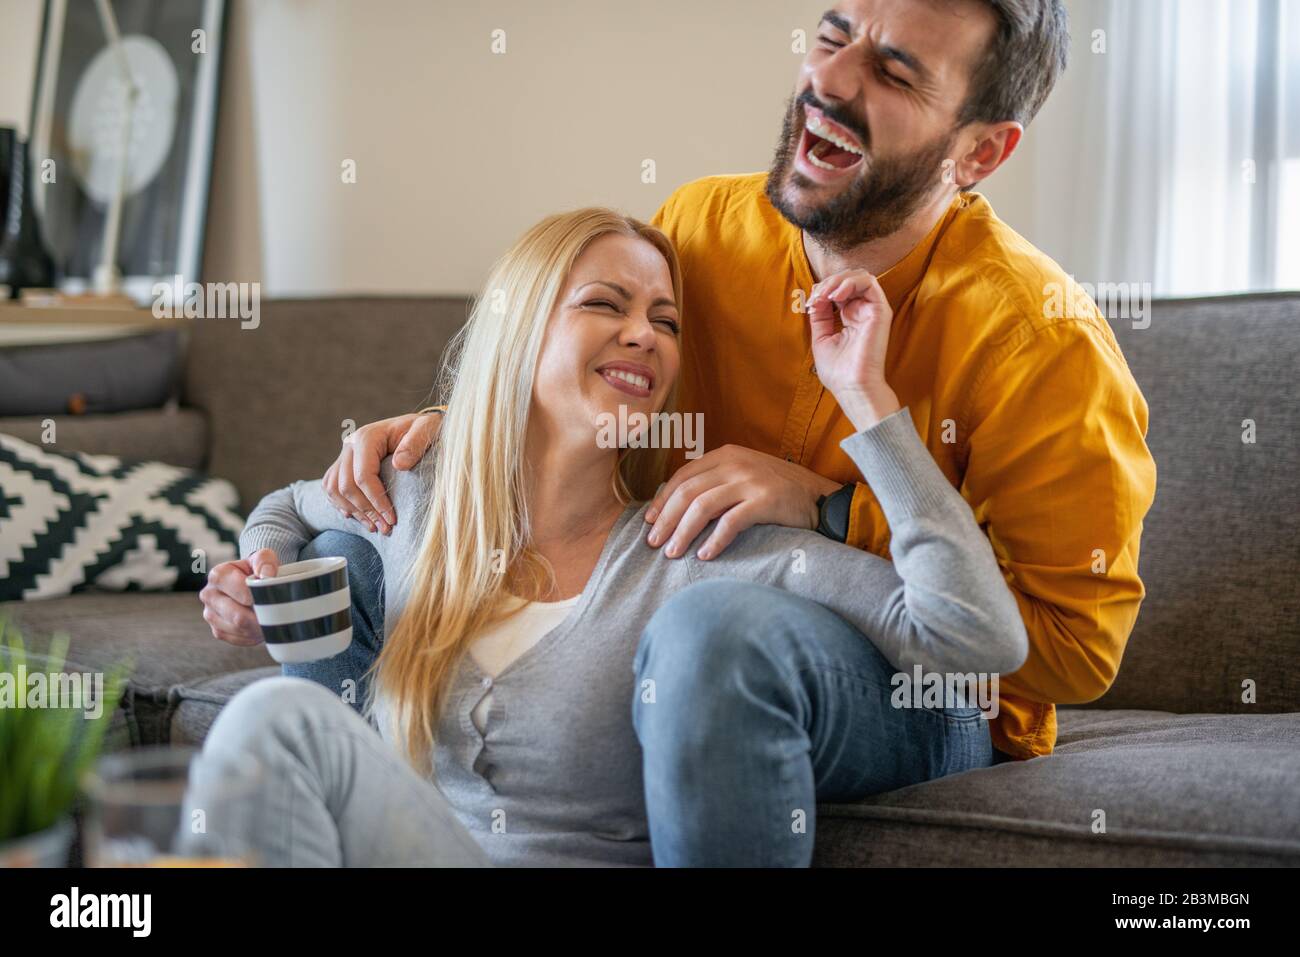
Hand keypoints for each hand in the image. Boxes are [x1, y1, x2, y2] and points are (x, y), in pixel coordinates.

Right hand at [200, 550, 279, 646]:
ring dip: (258, 626)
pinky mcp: (217, 631)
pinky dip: (253, 635)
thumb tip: (267, 576)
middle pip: (238, 615)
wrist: (250, 584)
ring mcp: (210, 615)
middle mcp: (209, 595)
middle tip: (276, 614)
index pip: (241, 590)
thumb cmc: (257, 570)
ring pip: (238, 628)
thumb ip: (265, 561)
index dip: (259, 596)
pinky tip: (259, 625)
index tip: (271, 597)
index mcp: (218, 575)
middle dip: (260, 616)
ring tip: (269, 617)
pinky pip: (238, 639)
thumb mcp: (263, 558)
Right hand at [322, 411, 442, 532]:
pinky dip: (341, 504)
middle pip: (346, 486)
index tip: (392, 518)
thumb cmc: (424, 429)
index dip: (376, 500)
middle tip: (386, 529)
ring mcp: (344, 454)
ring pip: (334, 489)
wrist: (417, 426)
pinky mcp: (343, 464)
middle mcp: (351, 444)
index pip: (363, 475)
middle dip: (366, 511)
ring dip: (353, 512)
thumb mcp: (428, 429)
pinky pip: (331, 487)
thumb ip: (416, 443)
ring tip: (374, 527)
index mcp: (367, 436)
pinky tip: (358, 517)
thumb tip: (399, 465)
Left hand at [644, 445, 840, 559]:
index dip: (662, 499)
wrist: (820, 498)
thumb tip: (679, 507)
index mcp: (726, 455)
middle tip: (654, 543)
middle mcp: (735, 464)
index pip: (683, 476)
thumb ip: (716, 483)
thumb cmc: (778, 491)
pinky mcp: (765, 501)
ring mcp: (750, 481)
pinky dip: (714, 540)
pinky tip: (705, 555)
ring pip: (702, 507)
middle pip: (688, 492)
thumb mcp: (744, 476)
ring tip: (673, 553)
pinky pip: (731, 523)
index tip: (650, 521)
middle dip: (666, 519)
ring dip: (683, 532)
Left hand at [805, 268, 900, 428]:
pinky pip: (869, 281)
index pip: (838, 291)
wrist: (852, 387)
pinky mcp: (880, 310)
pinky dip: (849, 282)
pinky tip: (835, 296)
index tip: (808, 305)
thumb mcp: (821, 338)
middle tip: (815, 298)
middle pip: (848, 280)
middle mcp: (863, 311)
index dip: (821, 290)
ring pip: (859, 276)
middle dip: (827, 283)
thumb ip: (819, 315)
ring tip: (825, 295)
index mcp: (850, 318)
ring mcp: (873, 310)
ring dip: (837, 280)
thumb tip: (816, 295)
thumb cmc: (838, 371)